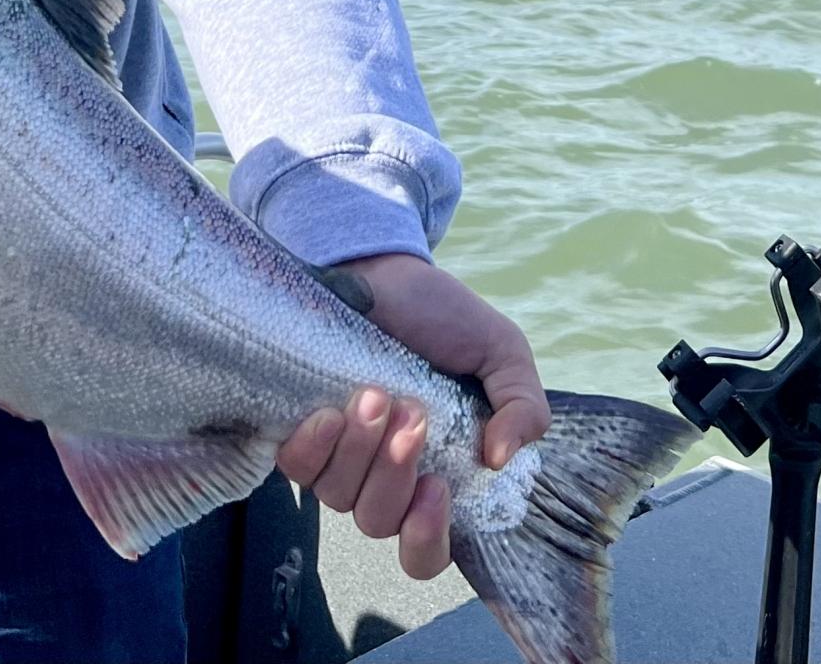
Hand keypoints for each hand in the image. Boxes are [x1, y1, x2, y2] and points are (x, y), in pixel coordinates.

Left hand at [274, 253, 549, 580]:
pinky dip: (313, 448)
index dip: (426, 541)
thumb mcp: (501, 352)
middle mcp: (385, 477)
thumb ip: (522, 404)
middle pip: (380, 522)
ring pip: (339, 497)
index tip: (436, 491)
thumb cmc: (442, 317)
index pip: (425, 550)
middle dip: (395, 474)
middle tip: (411, 414)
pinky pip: (297, 468)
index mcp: (437, 472)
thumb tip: (500, 458)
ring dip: (360, 450)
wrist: (384, 271)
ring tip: (374, 394)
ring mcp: (340, 459)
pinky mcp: (302, 432)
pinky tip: (328, 413)